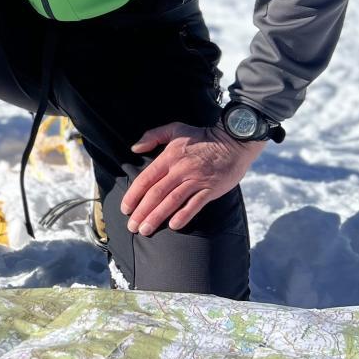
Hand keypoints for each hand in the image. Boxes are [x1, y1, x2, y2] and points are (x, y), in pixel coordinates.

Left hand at [119, 122, 265, 236]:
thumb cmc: (201, 137)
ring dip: (157, 217)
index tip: (125, 209)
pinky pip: (195, 204)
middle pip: (156, 193)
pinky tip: (173, 226)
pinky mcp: (211, 188)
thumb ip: (152, 136)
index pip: (146, 179)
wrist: (234, 141)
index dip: (133, 195)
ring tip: (145, 230)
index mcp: (169, 157)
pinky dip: (184, 215)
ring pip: (172, 201)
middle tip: (132, 226)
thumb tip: (134, 148)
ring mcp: (196, 180)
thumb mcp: (175, 129)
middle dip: (141, 212)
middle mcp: (180, 170)